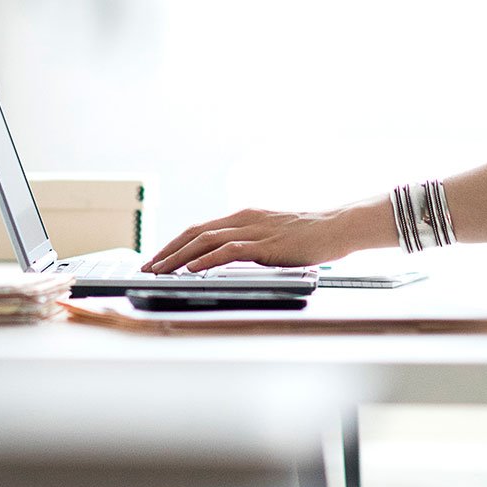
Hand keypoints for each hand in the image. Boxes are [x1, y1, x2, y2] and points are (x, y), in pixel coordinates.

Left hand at [141, 207, 355, 272]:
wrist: (339, 227)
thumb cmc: (309, 236)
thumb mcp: (272, 237)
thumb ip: (250, 245)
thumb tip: (226, 261)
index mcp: (243, 217)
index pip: (199, 229)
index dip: (174, 244)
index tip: (157, 258)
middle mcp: (244, 219)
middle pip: (194, 232)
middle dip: (168, 250)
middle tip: (148, 267)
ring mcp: (254, 229)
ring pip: (206, 240)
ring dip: (179, 256)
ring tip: (161, 270)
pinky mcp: (266, 243)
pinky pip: (229, 250)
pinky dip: (207, 259)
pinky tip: (193, 269)